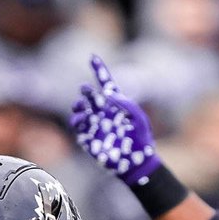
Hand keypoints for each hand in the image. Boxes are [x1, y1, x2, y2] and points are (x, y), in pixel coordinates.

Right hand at [69, 54, 160, 185]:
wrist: (136, 163)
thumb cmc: (141, 140)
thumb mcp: (139, 118)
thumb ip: (126, 104)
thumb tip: (108, 93)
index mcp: (116, 105)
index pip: (106, 83)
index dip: (99, 70)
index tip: (92, 56)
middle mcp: (103, 113)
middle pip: (90, 97)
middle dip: (86, 92)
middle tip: (85, 90)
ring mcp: (95, 126)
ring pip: (81, 111)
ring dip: (78, 107)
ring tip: (80, 106)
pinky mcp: (88, 139)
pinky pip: (78, 128)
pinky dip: (77, 122)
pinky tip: (80, 120)